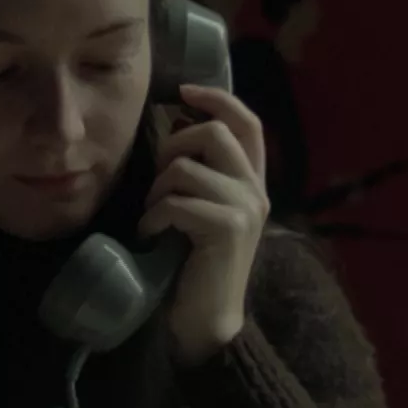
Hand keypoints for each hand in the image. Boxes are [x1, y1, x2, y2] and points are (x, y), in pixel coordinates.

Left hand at [139, 84, 269, 364]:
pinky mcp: (228, 228)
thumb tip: (173, 125)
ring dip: (157, 190)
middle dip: (172, 146)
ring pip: (185, 168)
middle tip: (158, 177)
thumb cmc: (194, 258)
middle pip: (213, 132)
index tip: (183, 91)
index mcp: (251, 179)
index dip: (217, 99)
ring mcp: (245, 208)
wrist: (206, 316)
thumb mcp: (202, 205)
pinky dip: (153, 216)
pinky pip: (175, 202)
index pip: (247, 121)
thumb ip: (200, 170)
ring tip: (154, 215)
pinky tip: (151, 234)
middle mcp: (255, 188)